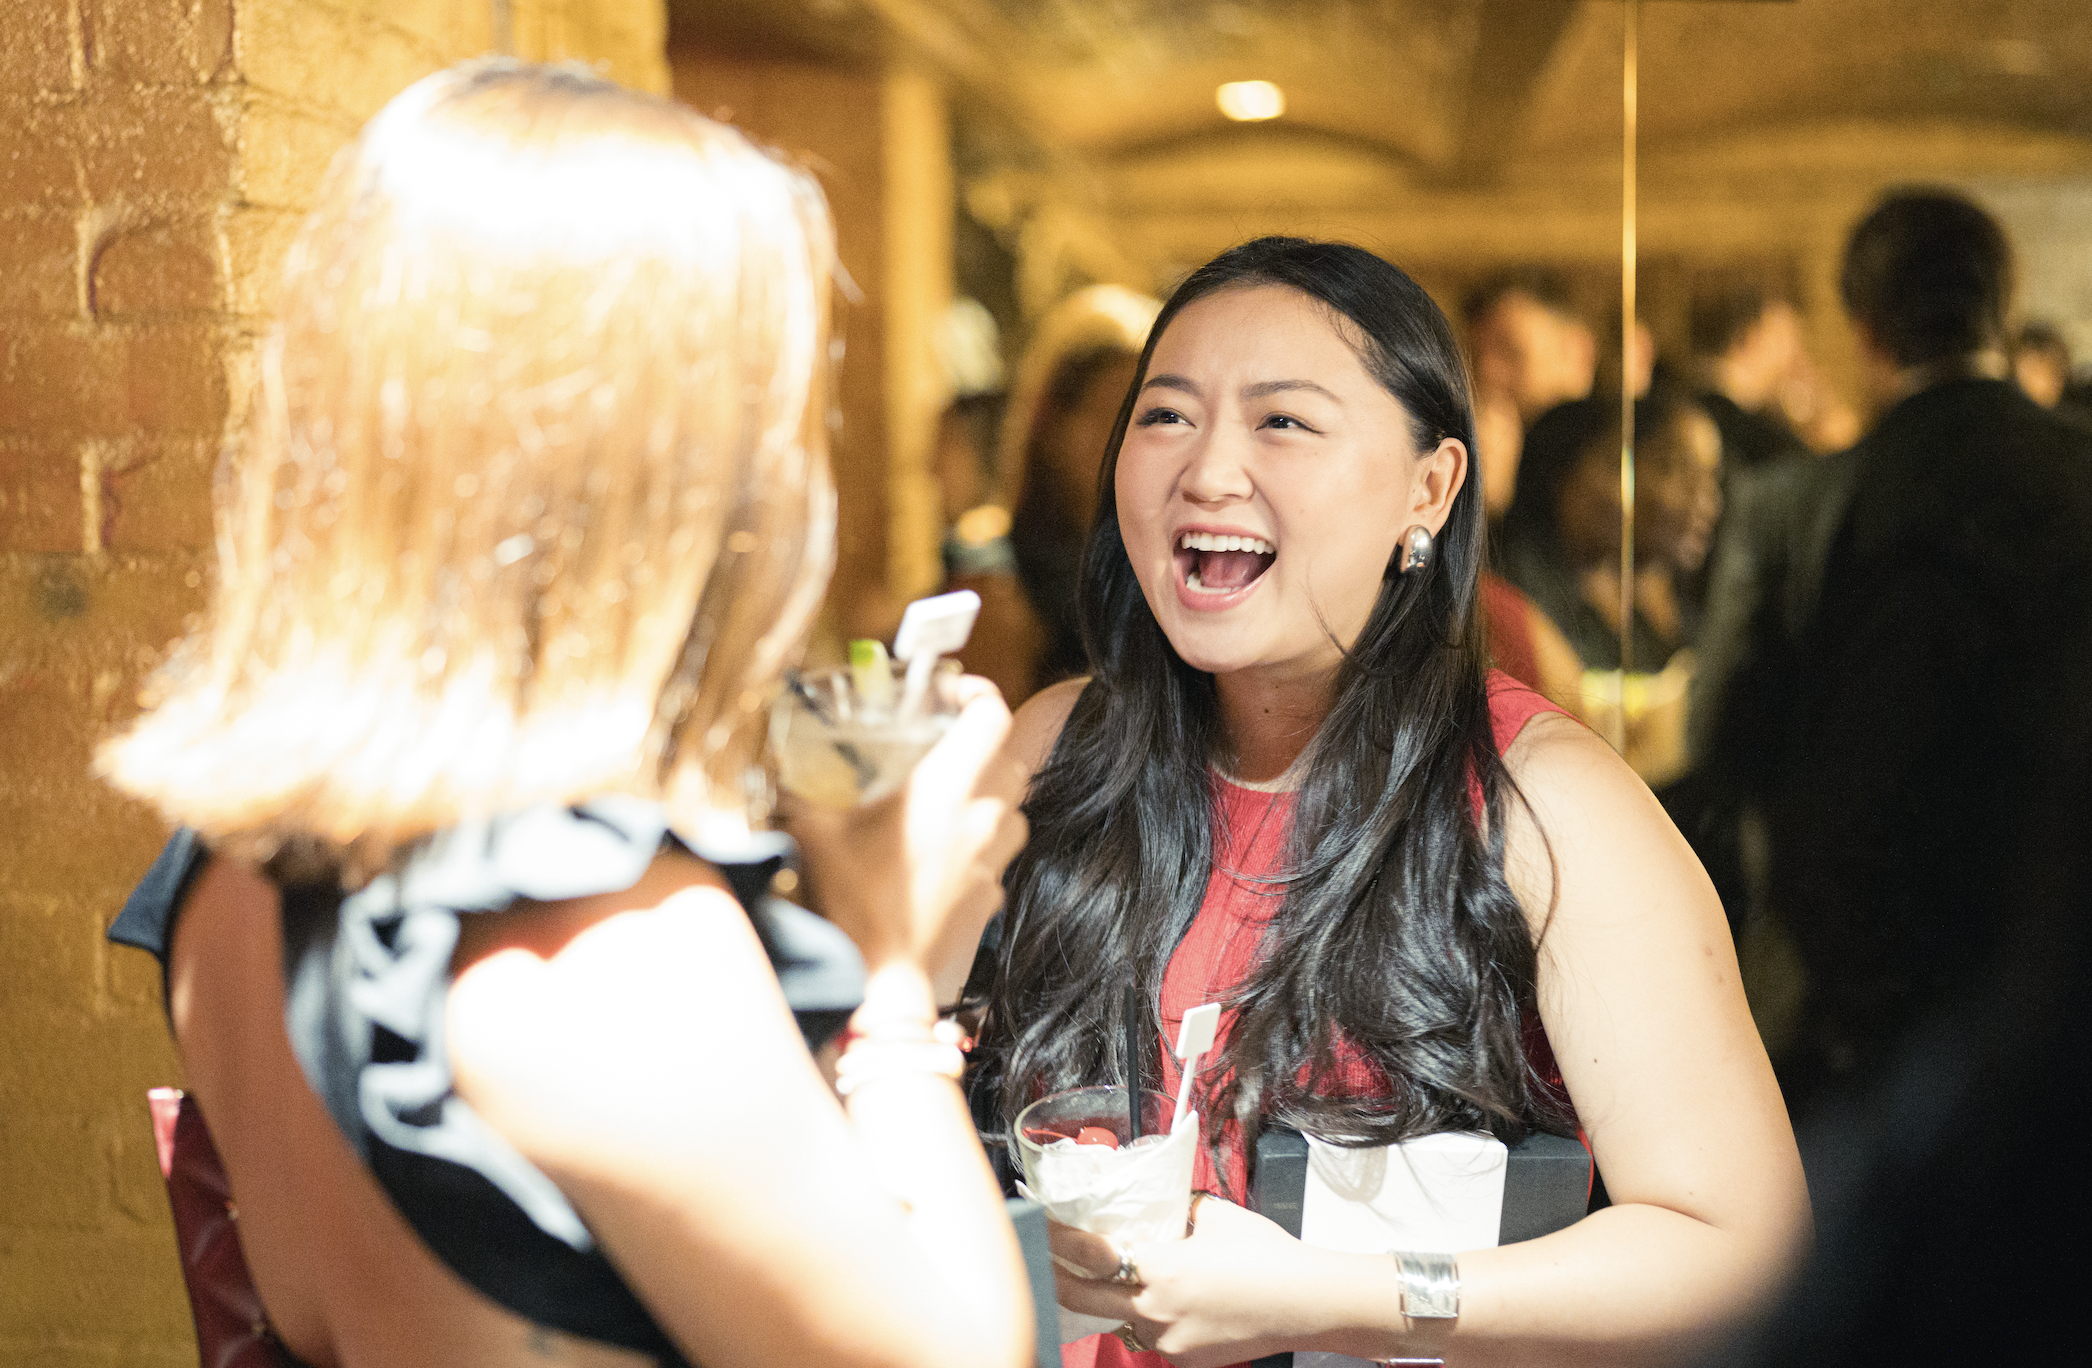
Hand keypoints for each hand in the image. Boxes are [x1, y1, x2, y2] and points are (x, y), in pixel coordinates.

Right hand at [781, 677, 1027, 992]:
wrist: (882, 979)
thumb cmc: (852, 903)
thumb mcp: (813, 833)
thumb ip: (797, 792)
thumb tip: (775, 769)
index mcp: (945, 788)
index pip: (991, 717)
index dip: (978, 694)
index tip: (954, 694)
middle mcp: (981, 819)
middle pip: (1012, 760)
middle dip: (987, 746)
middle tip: (949, 747)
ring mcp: (992, 861)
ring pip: (1015, 811)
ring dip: (991, 798)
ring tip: (952, 802)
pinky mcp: (992, 897)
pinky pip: (998, 859)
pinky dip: (981, 849)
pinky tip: (946, 858)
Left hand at [1048, 1197, 1323, 1366]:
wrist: (1306, 1303)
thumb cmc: (1266, 1256)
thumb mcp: (1213, 1215)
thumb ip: (1175, 1211)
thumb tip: (1154, 1205)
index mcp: (1160, 1268)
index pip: (1089, 1255)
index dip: (1060, 1240)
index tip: (1041, 1226)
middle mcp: (1155, 1310)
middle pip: (1083, 1298)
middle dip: (1059, 1278)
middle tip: (1047, 1260)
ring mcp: (1168, 1342)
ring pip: (1122, 1319)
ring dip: (1115, 1301)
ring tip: (1123, 1280)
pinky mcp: (1184, 1362)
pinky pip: (1153, 1338)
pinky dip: (1153, 1319)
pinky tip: (1176, 1303)